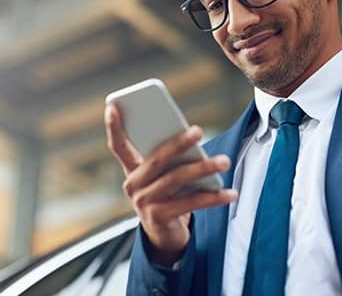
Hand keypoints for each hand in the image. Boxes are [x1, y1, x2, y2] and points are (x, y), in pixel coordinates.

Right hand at [105, 104, 237, 265]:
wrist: (165, 235)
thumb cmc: (168, 196)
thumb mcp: (163, 176)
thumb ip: (170, 159)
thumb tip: (192, 139)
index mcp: (131, 170)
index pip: (118, 145)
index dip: (113, 126)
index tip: (112, 106)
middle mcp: (133, 185)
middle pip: (156, 159)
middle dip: (178, 143)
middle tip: (198, 131)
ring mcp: (143, 203)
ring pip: (176, 179)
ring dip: (203, 168)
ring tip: (224, 161)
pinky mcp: (159, 218)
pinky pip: (190, 203)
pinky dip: (212, 198)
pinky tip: (229, 193)